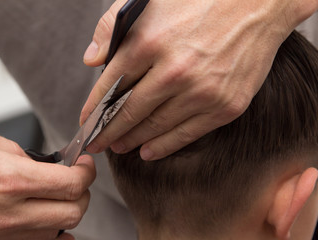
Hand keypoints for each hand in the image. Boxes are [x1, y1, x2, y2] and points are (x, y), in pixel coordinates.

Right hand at [0, 125, 95, 239]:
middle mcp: (9, 212)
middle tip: (78, 178)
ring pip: (59, 230)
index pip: (72, 184)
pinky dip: (52, 233)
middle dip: (83, 192)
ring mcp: (2, 234)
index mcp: (10, 179)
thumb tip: (43, 163)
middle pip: (73, 211)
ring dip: (68, 210)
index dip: (87, 172)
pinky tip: (49, 219)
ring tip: (61, 194)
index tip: (84, 164)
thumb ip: (21, 154)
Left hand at [81, 0, 317, 159]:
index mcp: (149, 42)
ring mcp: (201, 92)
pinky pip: (186, 134)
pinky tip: (148, 151)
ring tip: (118, 146)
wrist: (257, 5)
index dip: (93, 108)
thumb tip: (91, 59)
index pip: (110, 85)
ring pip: (155, 126)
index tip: (85, 122)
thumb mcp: (149, 2)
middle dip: (107, 132)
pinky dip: (163, 146)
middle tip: (95, 143)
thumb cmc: (199, 2)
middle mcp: (173, 71)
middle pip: (129, 112)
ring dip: (131, 140)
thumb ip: (113, 27)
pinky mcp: (224, 106)